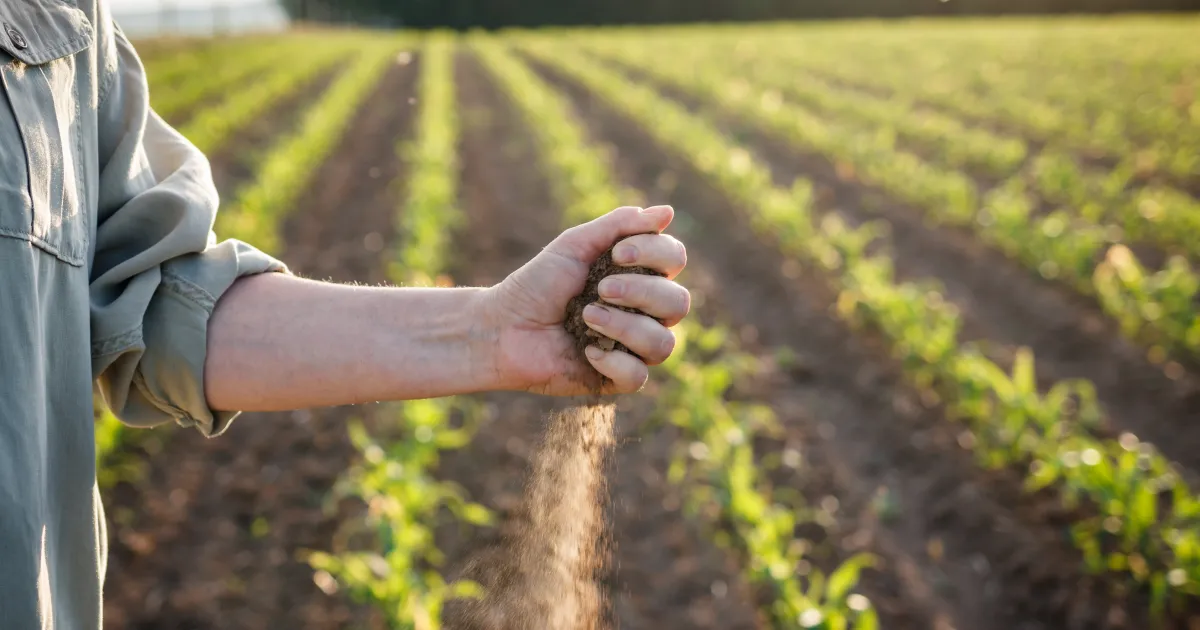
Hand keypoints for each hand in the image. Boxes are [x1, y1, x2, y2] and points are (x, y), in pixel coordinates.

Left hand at [480, 205, 689, 394]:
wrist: (503, 326)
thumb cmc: (537, 284)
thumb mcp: (575, 245)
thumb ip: (619, 226)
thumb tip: (667, 212)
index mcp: (638, 276)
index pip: (674, 260)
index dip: (656, 254)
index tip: (617, 253)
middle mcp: (644, 312)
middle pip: (678, 303)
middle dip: (641, 292)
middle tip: (600, 289)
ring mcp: (633, 347)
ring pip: (663, 343)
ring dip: (625, 326)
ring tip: (587, 317)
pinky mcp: (617, 378)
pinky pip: (639, 376)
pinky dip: (614, 361)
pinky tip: (587, 351)